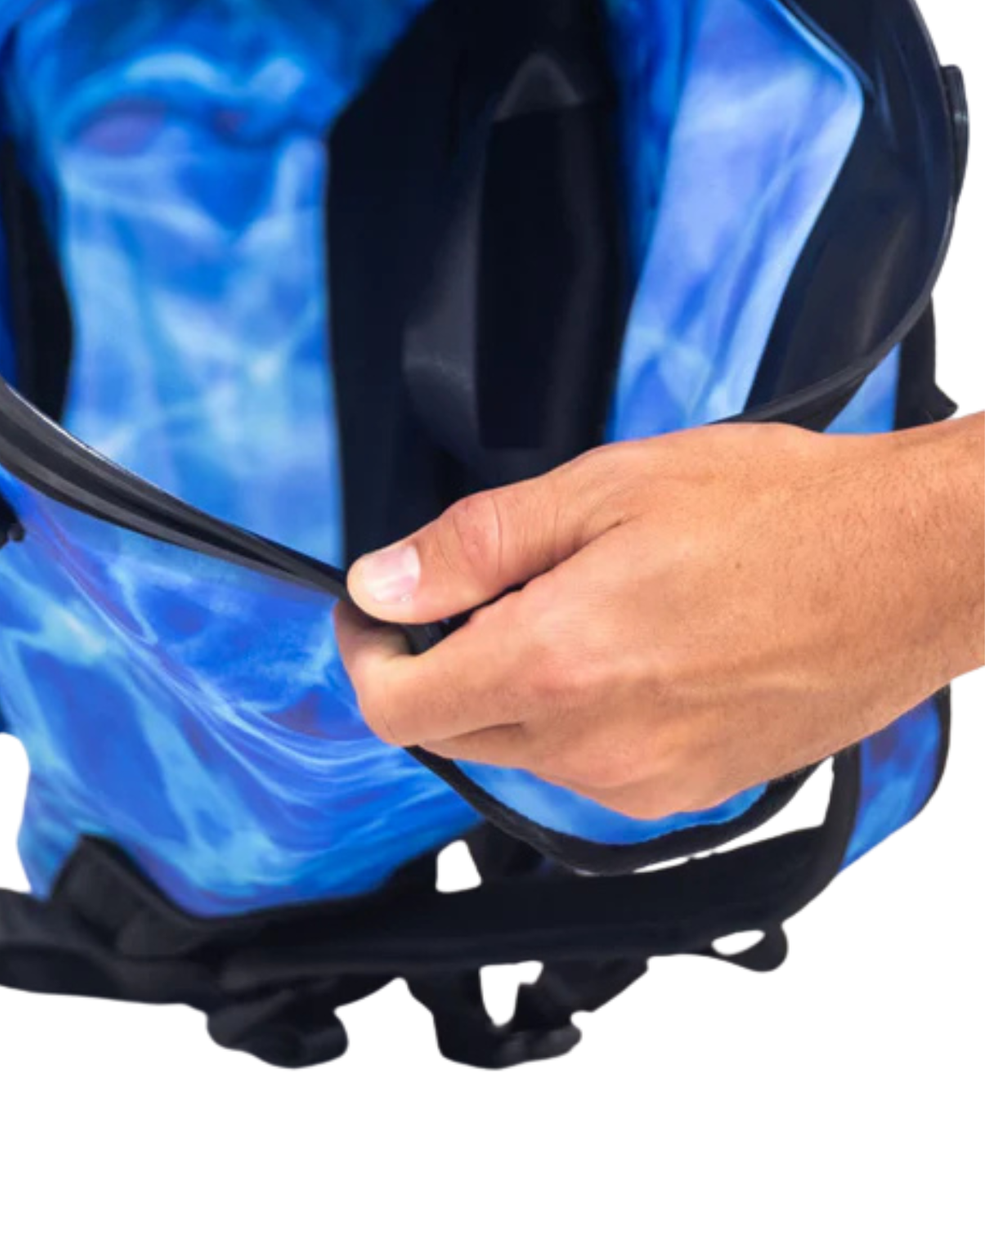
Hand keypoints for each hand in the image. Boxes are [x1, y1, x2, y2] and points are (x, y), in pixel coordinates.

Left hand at [335, 415, 984, 819]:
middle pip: (453, 732)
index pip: (399, 708)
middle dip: (439, 662)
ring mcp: (650, 785)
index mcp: (557, 667)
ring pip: (522, 750)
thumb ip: (474, 547)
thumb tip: (380, 583)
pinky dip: (578, 714)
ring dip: (513, 686)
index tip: (379, 605)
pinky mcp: (696, 793)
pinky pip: (591, 766)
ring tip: (580, 598)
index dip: (368, 653)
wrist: (914, 566)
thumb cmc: (775, 512)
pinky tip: (631, 643)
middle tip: (483, 582)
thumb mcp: (601, 489)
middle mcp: (596, 749)